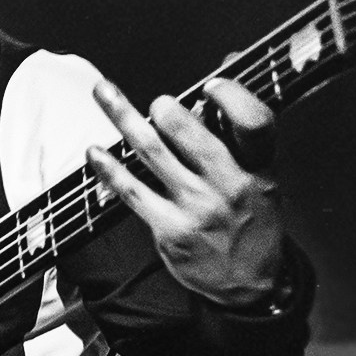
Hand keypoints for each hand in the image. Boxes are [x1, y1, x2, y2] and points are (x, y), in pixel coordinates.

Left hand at [85, 77, 285, 307]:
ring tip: (101, 90)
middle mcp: (229, 186)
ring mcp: (196, 208)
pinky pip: (131, 191)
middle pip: (190, 134)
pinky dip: (109, 167)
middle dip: (166, 109)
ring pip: (152, 152)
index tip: (212, 84)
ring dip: (122, 117)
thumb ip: (240, 131)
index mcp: (259, 168)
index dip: (232, 95)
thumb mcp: (262, 177)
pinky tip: (94, 150)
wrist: (249, 287)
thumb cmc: (251, 222)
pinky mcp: (169, 229)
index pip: (254, 121)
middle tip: (158, 104)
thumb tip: (224, 68)